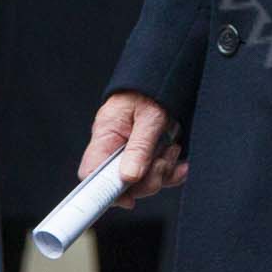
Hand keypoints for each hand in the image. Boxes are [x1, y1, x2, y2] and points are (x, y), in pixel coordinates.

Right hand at [81, 91, 186, 208]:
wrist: (165, 72)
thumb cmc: (151, 89)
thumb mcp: (150, 116)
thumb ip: (139, 147)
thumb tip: (128, 177)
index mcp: (105, 137)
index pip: (91, 175)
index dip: (106, 192)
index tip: (127, 198)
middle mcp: (115, 147)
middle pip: (122, 183)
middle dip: (148, 179)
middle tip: (163, 161)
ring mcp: (131, 152)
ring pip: (142, 180)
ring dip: (163, 170)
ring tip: (172, 149)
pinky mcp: (147, 153)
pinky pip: (157, 172)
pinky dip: (171, 170)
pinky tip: (179, 161)